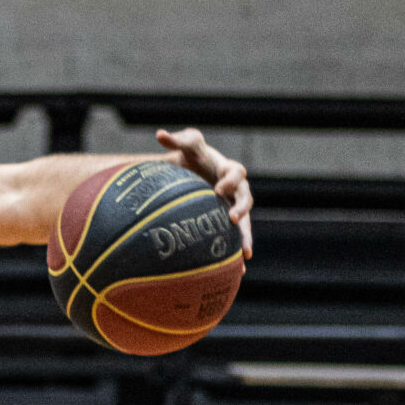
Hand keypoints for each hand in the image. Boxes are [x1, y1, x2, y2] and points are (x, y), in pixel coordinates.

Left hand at [158, 127, 252, 256]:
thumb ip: (176, 140)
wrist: (194, 172)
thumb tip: (159, 134)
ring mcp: (233, 206)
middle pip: (246, 198)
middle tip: (231, 219)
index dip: (230, 181)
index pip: (236, 173)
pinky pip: (236, 237)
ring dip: (245, 237)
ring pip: (245, 223)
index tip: (218, 189)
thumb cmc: (191, 156)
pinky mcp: (227, 222)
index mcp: (228, 169)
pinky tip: (239, 271)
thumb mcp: (186, 146)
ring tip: (245, 255)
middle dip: (241, 208)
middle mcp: (236, 189)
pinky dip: (237, 252)